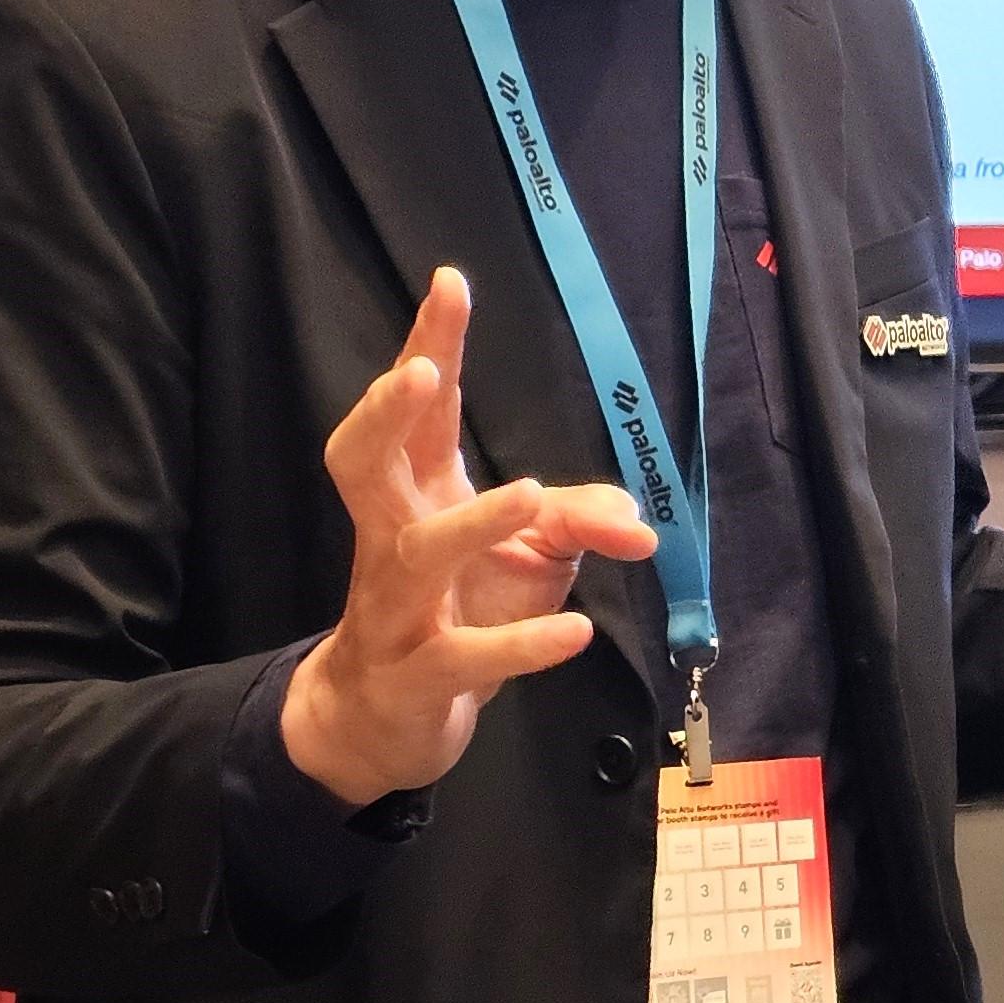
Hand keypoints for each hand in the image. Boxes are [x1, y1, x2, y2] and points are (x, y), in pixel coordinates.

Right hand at [281, 267, 656, 807]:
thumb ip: (582, 520)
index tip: (449, 281)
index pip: (419, 413)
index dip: (428, 347)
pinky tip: (574, 629)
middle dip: (385, 417)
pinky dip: (520, 642)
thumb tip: (640, 522)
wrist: (382, 721)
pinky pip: (465, 657)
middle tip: (418, 374)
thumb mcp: (532, 556)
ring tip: (529, 493)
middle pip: (363, 465)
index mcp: (418, 496)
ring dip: (471, 525)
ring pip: (417, 557)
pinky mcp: (418, 676)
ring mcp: (397, 611)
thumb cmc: (460, 611)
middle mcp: (394, 539)